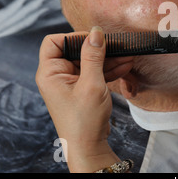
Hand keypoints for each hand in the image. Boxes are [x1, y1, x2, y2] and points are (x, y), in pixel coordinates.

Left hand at [36, 26, 133, 171]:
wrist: (89, 146)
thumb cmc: (84, 119)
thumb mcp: (91, 84)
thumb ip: (93, 56)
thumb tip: (95, 33)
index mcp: (50, 73)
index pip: (54, 42)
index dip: (74, 37)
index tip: (94, 39)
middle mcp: (57, 75)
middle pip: (75, 50)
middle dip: (97, 48)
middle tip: (116, 45)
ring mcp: (70, 82)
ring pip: (88, 61)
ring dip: (107, 59)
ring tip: (127, 56)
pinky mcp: (81, 89)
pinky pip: (94, 72)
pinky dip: (108, 69)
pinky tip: (125, 65)